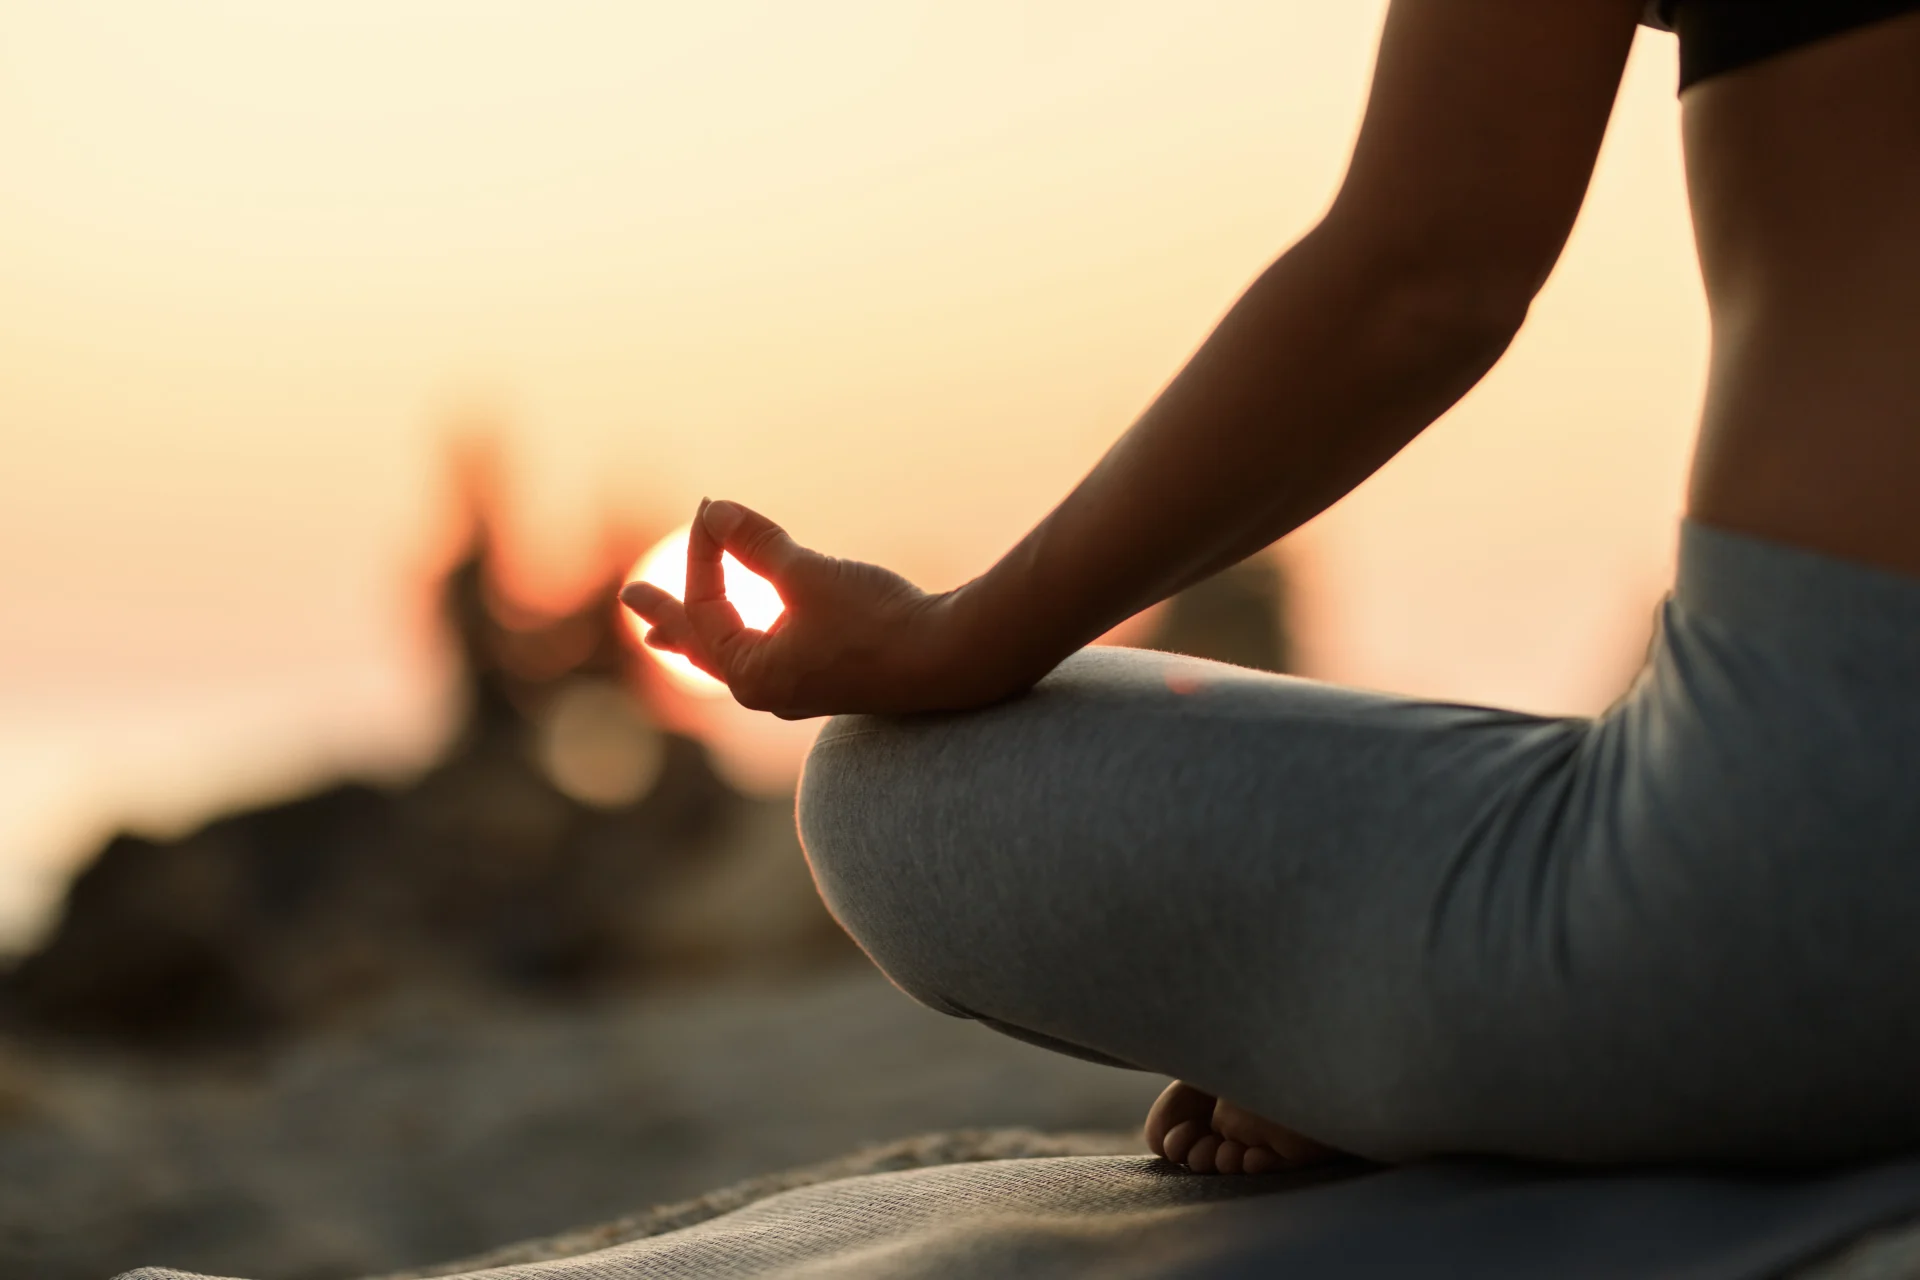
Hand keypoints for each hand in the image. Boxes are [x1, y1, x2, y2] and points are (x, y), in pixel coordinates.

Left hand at [619, 499, 1011, 718]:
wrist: (949, 660)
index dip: (704, 551)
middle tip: (632, 602)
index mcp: (750, 674)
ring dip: (704, 635)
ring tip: (670, 636)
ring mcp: (798, 690)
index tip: (710, 508)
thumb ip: (756, 542)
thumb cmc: (876, 621)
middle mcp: (767, 692)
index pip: (706, 605)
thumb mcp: (808, 574)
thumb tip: (712, 510)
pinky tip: (753, 639)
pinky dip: (746, 641)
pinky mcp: (830, 680)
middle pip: (701, 649)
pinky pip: (768, 660)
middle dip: (668, 620)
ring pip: (734, 659)